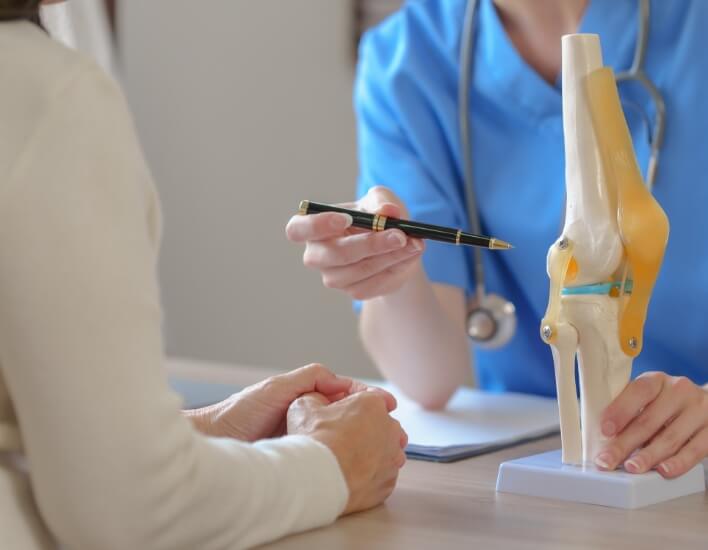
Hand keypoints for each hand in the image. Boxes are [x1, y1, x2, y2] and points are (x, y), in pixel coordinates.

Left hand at [185, 364, 392, 440]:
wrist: (217, 440)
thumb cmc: (241, 411)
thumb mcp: (278, 387)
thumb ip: (309, 378)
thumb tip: (341, 381)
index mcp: (305, 395)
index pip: (345, 393)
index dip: (368, 397)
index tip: (387, 404)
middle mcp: (308, 415)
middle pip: (348, 414)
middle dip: (373, 420)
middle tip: (395, 430)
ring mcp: (305, 435)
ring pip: (342, 433)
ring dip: (365, 437)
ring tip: (385, 445)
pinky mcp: (300, 455)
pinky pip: (329, 451)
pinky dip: (346, 453)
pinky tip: (359, 457)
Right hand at [285, 186, 424, 299]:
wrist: (397, 245)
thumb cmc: (379, 217)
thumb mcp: (382, 200)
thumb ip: (382, 202)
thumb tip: (388, 211)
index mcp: (313, 227)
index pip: (297, 230)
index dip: (317, 226)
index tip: (346, 218)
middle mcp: (317, 255)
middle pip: (334, 255)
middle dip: (370, 244)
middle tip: (400, 235)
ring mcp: (334, 277)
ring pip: (360, 270)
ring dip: (390, 256)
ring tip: (414, 242)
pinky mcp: (354, 291)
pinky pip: (374, 283)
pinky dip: (396, 268)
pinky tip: (409, 255)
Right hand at [287, 389, 407, 514]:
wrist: (316, 480)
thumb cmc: (313, 441)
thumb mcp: (304, 406)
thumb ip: (318, 398)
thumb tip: (318, 402)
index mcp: (373, 404)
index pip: (375, 397)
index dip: (359, 405)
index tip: (347, 414)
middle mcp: (390, 428)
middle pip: (382, 424)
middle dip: (368, 429)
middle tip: (344, 439)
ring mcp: (392, 456)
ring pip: (387, 451)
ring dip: (373, 453)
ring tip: (348, 460)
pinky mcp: (389, 481)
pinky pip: (383, 474)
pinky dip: (371, 475)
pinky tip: (352, 476)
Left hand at [594, 372, 707, 477]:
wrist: (705, 404)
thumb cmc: (666, 402)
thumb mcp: (648, 398)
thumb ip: (629, 410)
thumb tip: (604, 437)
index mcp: (657, 380)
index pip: (638, 392)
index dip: (620, 411)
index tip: (605, 430)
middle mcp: (679, 391)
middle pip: (649, 420)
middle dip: (624, 444)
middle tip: (607, 460)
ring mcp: (699, 410)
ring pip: (670, 437)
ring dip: (648, 456)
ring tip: (631, 468)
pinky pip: (695, 449)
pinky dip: (678, 462)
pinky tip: (663, 471)